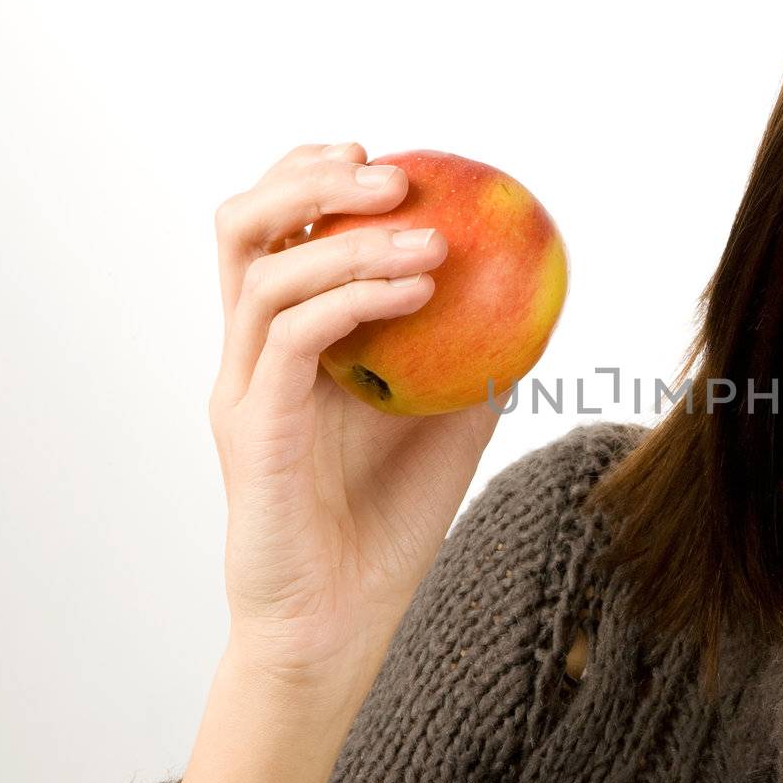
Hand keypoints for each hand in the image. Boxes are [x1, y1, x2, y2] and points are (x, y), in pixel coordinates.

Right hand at [207, 141, 508, 688]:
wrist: (343, 624)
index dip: (314, 175)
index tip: (387, 158)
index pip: (275, 230)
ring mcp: (243, 389)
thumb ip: (474, 356)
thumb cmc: (392, 524)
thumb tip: (538, 296)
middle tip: (396, 176)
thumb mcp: (451, 422)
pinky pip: (291, 338)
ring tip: (429, 239)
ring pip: (263, 272)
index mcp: (283, 343)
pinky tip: (422, 292)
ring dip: (350, 239)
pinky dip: (354, 299)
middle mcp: (250, 355)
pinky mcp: (251, 429)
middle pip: (244, 227)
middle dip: (312, 181)